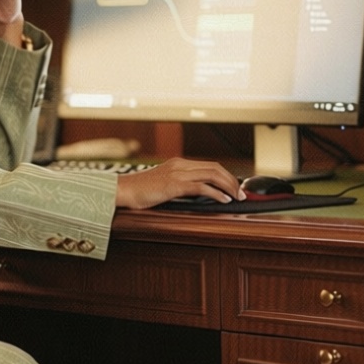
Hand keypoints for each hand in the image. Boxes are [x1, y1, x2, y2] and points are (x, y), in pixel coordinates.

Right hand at [115, 158, 244, 209]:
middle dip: (232, 180)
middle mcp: (179, 165)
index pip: (209, 165)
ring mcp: (177, 173)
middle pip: (215, 167)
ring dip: (229, 186)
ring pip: (212, 174)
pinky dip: (216, 193)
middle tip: (242, 193)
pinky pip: (201, 187)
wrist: (122, 191)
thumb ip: (179, 186)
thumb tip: (198, 195)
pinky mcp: (173, 185)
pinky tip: (223, 200)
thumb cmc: (139, 191)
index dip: (226, 175)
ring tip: (237, 197)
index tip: (235, 186)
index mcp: (178, 163)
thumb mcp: (162, 185)